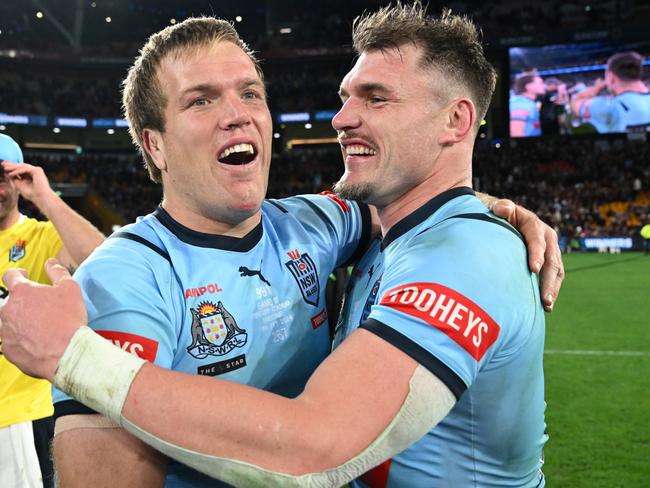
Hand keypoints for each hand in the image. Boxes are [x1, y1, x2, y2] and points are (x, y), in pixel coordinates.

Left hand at [0, 259, 86, 379]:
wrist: (66, 352)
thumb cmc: (68, 319)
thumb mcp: (70, 288)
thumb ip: (57, 272)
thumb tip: (51, 262)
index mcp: (21, 292)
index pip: (10, 276)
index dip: (17, 274)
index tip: (24, 275)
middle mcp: (7, 310)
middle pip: (6, 301)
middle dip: (19, 302)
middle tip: (36, 307)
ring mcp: (5, 331)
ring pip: (6, 322)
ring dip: (18, 321)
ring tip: (37, 326)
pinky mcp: (8, 350)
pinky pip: (11, 342)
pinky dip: (20, 340)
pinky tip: (36, 341)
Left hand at [1, 161, 57, 211]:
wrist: (41, 198)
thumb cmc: (32, 194)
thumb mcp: (20, 185)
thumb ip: (14, 179)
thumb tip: (7, 173)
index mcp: (32, 175)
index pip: (21, 169)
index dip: (13, 168)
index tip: (4, 168)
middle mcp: (35, 172)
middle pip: (22, 166)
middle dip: (12, 165)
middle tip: (3, 165)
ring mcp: (37, 171)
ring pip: (23, 166)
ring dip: (13, 167)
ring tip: (5, 169)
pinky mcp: (37, 171)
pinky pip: (25, 169)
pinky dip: (18, 171)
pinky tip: (11, 174)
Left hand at [492, 199, 564, 311]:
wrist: (510, 220)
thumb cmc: (502, 216)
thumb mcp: (501, 209)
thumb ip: (502, 208)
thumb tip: (502, 209)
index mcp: (535, 225)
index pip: (537, 241)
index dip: (536, 254)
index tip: (534, 269)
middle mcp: (547, 238)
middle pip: (551, 260)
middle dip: (548, 280)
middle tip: (544, 298)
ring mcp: (551, 251)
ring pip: (556, 271)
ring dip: (552, 289)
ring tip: (547, 306)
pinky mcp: (550, 261)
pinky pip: (554, 277)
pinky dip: (551, 290)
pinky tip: (546, 306)